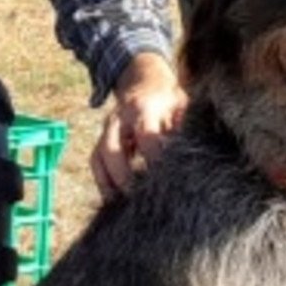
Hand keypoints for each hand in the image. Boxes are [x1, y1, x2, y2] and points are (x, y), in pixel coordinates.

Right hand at [91, 53, 187, 199]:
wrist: (143, 78)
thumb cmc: (168, 97)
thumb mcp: (180, 105)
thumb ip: (181, 127)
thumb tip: (189, 154)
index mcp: (143, 109)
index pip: (146, 137)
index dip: (154, 159)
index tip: (166, 180)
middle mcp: (119, 118)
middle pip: (113, 150)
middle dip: (124, 176)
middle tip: (140, 198)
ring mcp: (107, 129)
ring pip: (99, 158)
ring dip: (110, 184)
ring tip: (122, 206)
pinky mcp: (101, 138)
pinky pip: (95, 162)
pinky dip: (102, 182)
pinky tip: (114, 200)